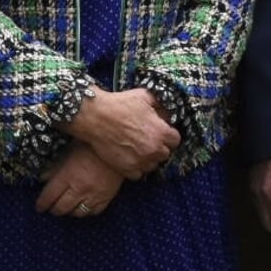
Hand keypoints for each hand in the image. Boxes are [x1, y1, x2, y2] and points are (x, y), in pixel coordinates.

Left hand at [35, 142, 125, 217]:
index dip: (42, 203)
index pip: (49, 196)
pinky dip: (86, 212)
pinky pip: (93, 212)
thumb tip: (42, 177)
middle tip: (50, 208)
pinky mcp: (106, 198)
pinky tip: (83, 207)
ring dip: (69, 212)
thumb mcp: (69, 151)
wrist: (118, 148)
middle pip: (61, 208)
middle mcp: (79, 189)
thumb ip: (55, 166)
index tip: (39, 206)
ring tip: (66, 207)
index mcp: (67, 176)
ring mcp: (93, 196)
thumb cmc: (92, 146)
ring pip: (77, 213)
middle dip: (53, 209)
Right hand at [63, 87, 178, 177]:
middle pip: (165, 153)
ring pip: (152, 165)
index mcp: (161, 132)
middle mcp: (154, 149)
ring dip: (148, 158)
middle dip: (158, 146)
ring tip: (136, 147)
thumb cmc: (119, 105)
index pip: (175, 140)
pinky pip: (139, 174)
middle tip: (146, 138)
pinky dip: (135, 167)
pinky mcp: (127, 169)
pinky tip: (129, 156)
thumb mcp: (144, 96)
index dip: (168, 134)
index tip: (160, 131)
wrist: (95, 116)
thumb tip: (167, 111)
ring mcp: (141, 161)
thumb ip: (160, 104)